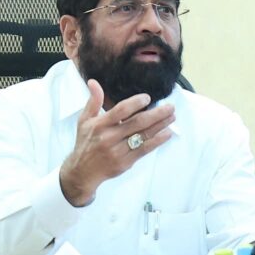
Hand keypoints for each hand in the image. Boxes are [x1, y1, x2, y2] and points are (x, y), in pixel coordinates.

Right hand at [58, 80, 175, 205]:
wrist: (82, 172)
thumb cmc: (85, 143)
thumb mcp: (84, 120)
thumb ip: (93, 101)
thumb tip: (93, 82)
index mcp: (100, 125)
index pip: (120, 111)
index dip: (135, 103)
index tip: (147, 97)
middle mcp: (109, 137)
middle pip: (137, 123)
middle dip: (157, 114)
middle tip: (170, 107)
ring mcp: (118, 151)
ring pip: (143, 136)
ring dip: (161, 126)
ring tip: (172, 117)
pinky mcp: (125, 162)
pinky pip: (145, 150)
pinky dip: (157, 141)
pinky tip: (167, 133)